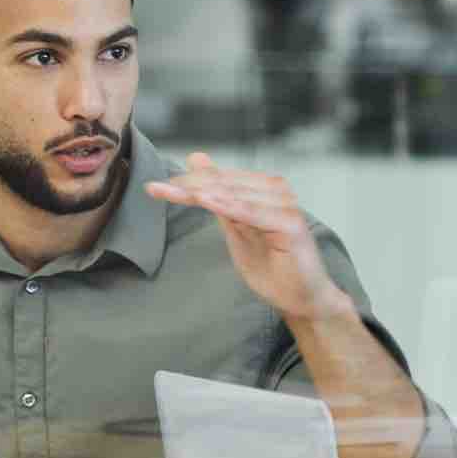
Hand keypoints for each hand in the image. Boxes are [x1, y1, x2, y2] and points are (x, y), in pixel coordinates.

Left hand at [146, 153, 345, 320]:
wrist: (301, 298)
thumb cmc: (273, 266)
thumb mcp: (235, 227)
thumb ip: (217, 196)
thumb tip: (196, 159)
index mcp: (263, 189)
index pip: (219, 180)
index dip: (187, 181)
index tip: (155, 187)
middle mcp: (277, 191)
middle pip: (224, 184)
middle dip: (188, 186)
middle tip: (156, 188)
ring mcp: (285, 206)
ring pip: (235, 195)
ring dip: (203, 192)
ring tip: (175, 191)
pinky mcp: (290, 224)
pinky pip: (252, 213)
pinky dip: (228, 206)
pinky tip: (206, 200)